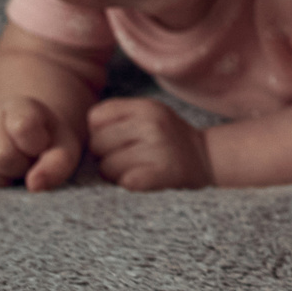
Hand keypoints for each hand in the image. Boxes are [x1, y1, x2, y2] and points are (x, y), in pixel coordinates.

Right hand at [0, 96, 82, 191]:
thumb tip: (34, 185)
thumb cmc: (47, 146)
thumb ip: (58, 164)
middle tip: (25, 163)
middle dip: (17, 167)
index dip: (34, 145)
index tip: (40, 147)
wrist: (24, 141)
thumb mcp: (65, 149)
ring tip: (8, 171)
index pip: (22, 127)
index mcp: (19, 107)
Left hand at [87, 97, 214, 191]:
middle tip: (121, 159)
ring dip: (113, 174)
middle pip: (97, 144)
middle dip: (103, 156)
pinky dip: (126, 183)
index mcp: (146, 107)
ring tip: (131, 170)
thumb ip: (119, 116)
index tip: (112, 140)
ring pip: (107, 167)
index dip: (97, 131)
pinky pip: (126, 181)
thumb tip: (85, 136)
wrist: (206, 156)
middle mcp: (152, 124)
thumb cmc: (168, 137)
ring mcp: (159, 149)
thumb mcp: (149, 113)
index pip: (96, 117)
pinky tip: (137, 179)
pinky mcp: (163, 173)